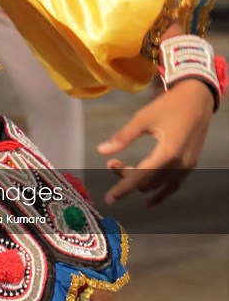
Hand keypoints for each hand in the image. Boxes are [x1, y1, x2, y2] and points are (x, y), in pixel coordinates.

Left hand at [96, 79, 213, 205]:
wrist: (198, 98)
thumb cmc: (169, 105)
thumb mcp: (143, 118)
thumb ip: (124, 137)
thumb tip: (102, 151)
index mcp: (168, 152)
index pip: (141, 177)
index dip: (123, 188)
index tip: (109, 198)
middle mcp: (180, 164)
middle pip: (148, 182)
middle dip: (127, 177)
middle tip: (112, 163)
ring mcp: (187, 166)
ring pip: (159, 186)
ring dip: (140, 182)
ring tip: (123, 168)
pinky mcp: (190, 164)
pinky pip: (174, 186)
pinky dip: (160, 194)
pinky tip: (149, 202)